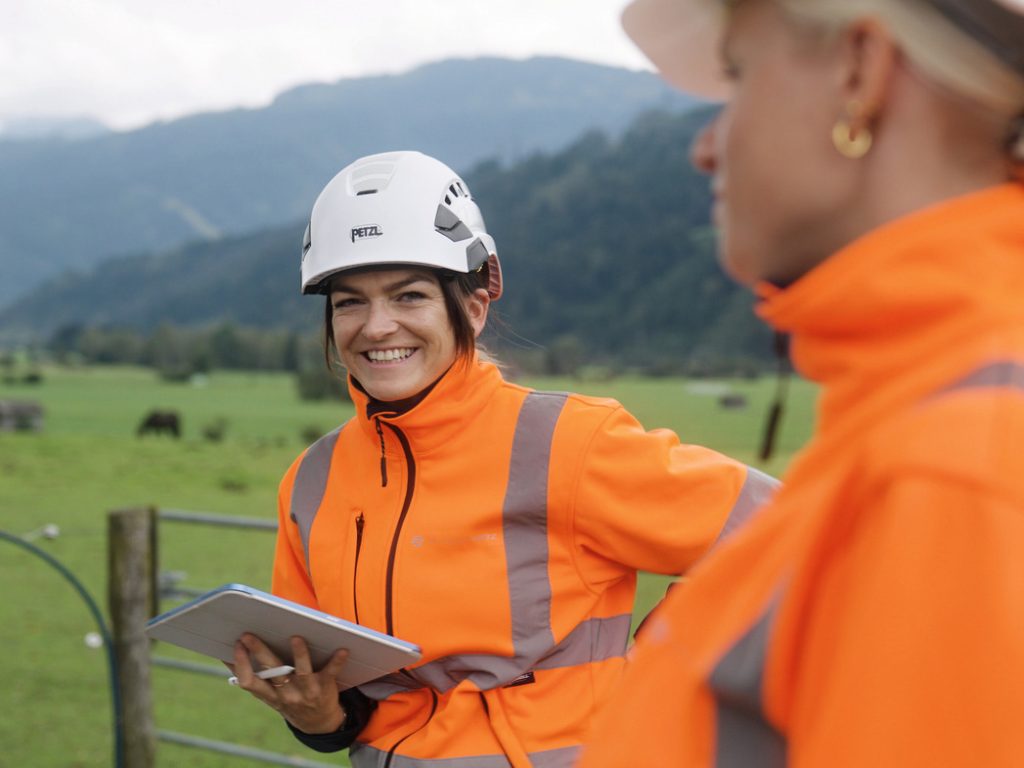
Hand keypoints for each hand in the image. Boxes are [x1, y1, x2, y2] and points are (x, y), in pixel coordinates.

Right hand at [229, 633, 349, 733]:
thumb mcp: (270, 696)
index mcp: (270, 696)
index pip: (249, 682)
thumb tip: (229, 656)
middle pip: (271, 672)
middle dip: (259, 652)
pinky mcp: (325, 686)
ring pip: (302, 672)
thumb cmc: (290, 700)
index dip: (241, 665)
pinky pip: (331, 672)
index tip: (236, 646)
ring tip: (295, 637)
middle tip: (249, 634)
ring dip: (299, 654)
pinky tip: (343, 649)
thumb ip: (256, 678)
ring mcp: (306, 691)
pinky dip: (337, 660)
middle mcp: (286, 694)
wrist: (319, 723)